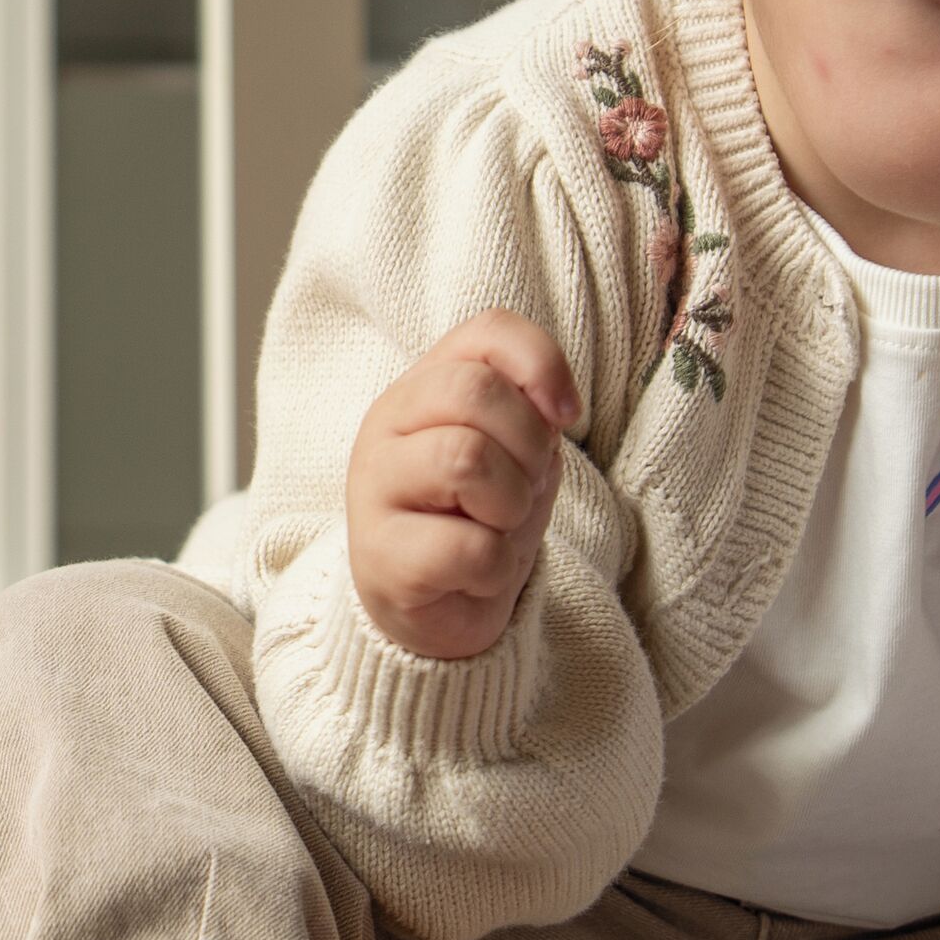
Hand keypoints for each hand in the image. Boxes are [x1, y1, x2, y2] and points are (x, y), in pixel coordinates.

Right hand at [345, 311, 583, 662]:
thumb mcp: (515, 447)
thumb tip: (556, 405)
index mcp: (422, 386)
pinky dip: (495, 566)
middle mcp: (386, 425)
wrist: (440, 607)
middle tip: (524, 485)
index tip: (565, 416)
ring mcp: (374, 489)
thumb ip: (528, 406)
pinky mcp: (380, 557)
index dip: (542, 365)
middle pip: (474, 391)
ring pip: (466, 459)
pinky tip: (475, 572)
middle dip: (528, 444)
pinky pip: (470, 546)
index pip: (487, 332)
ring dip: (511, 504)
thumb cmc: (480, 515)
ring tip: (497, 527)